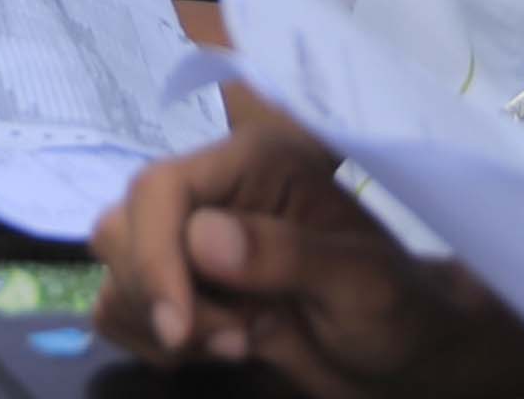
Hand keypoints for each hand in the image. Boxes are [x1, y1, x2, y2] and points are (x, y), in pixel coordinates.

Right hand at [95, 122, 523, 397]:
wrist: (406, 358)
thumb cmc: (399, 311)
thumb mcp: (361, 284)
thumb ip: (288, 255)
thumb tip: (202, 236)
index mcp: (256, 164)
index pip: (161, 188)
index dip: (154, 256)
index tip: (181, 328)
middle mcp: (216, 193)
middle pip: (122, 225)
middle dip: (160, 294)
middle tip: (234, 340)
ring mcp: (195, 244)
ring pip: (116, 269)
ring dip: (158, 322)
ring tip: (236, 345)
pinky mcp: (185, 290)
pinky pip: (120, 306)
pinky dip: (147, 338)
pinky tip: (212, 351)